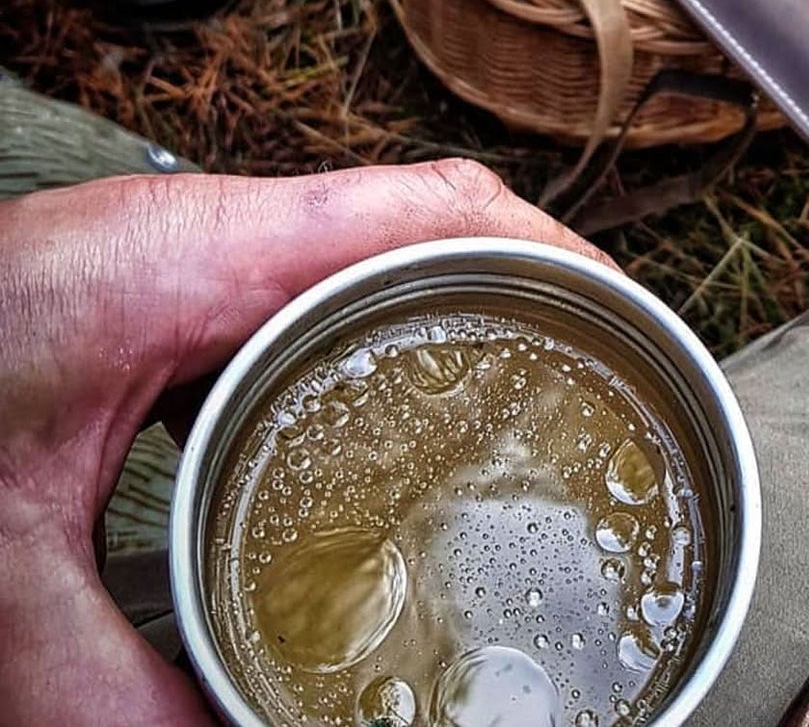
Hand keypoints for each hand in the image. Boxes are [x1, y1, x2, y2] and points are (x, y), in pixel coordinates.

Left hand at [0, 160, 609, 725]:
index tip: (624, 318)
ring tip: (552, 367)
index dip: (551, 252)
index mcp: (199, 257)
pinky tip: (427, 377)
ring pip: (394, 233)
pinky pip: (340, 266)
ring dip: (484, 283)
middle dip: (546, 275)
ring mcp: (207, 249)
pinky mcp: (187, 281)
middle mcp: (221, 233)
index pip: (433, 209)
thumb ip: (105, 684)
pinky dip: (411, 302)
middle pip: (441, 214)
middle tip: (613, 368)